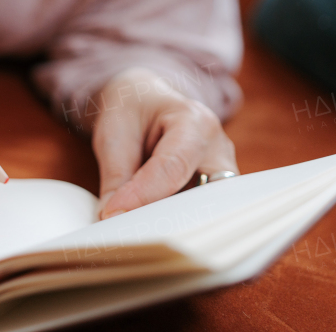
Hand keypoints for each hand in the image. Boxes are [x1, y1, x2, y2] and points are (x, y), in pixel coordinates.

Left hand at [91, 68, 237, 219]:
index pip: (172, 167)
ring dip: (175, 225)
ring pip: (207, 210)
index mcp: (194, 121)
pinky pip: (202, 213)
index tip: (114, 214)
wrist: (146, 101)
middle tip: (132, 234)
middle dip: (170, 217)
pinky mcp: (216, 190)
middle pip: (204, 195)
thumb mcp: (114, 133)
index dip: (142, 195)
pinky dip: (177, 224)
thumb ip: (115, 177)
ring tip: (139, 235)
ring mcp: (223, 170)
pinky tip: (151, 232)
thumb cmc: (131, 110)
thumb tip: (111, 218)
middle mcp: (218, 148)